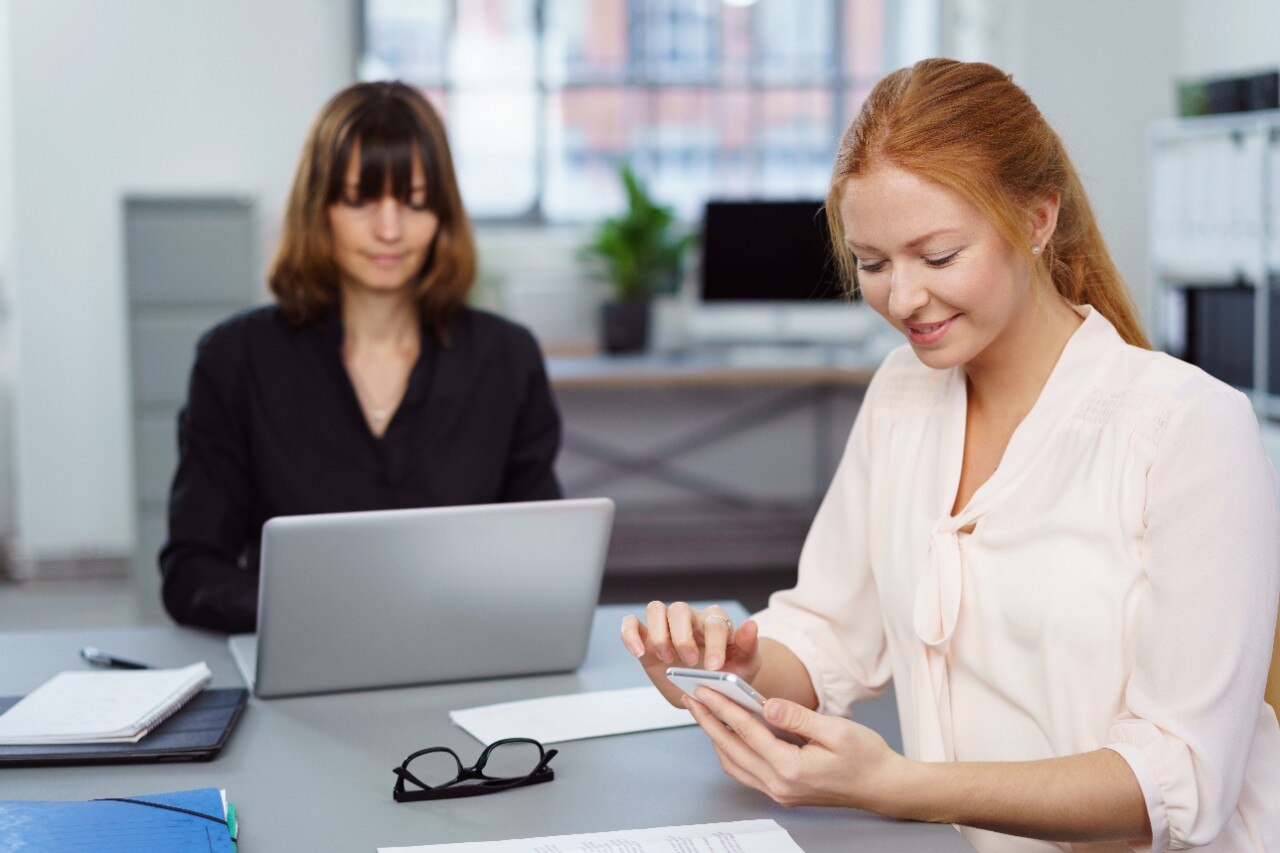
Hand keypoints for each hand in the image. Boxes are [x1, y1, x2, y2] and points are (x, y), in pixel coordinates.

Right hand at [620, 601, 761, 707]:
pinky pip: (632, 623)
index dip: (715, 644)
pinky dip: (631, 634)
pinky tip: (639, 653)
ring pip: (655, 609)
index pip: (714, 623)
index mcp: (716, 622)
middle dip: (683, 637)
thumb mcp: (745, 666)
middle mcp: (690, 618)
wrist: (708, 689)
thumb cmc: (729, 673)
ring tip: (666, 658)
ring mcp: (666, 626)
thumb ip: (749, 647)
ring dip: (659, 634)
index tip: (714, 668)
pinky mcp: (646, 637)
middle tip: (689, 662)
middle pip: (680, 610)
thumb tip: (751, 624)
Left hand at [682, 686, 905, 812]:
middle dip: (708, 722)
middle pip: (731, 749)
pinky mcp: (783, 792)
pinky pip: (746, 772)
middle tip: (691, 698)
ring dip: (717, 737)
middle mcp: (779, 785)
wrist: (884, 787)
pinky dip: (732, 751)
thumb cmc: (866, 757)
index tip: (703, 690)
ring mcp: (779, 792)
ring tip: (704, 712)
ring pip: (734, 764)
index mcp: (791, 768)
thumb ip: (797, 717)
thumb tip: (767, 704)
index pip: (746, 732)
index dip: (721, 708)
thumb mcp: (836, 730)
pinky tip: (729, 734)